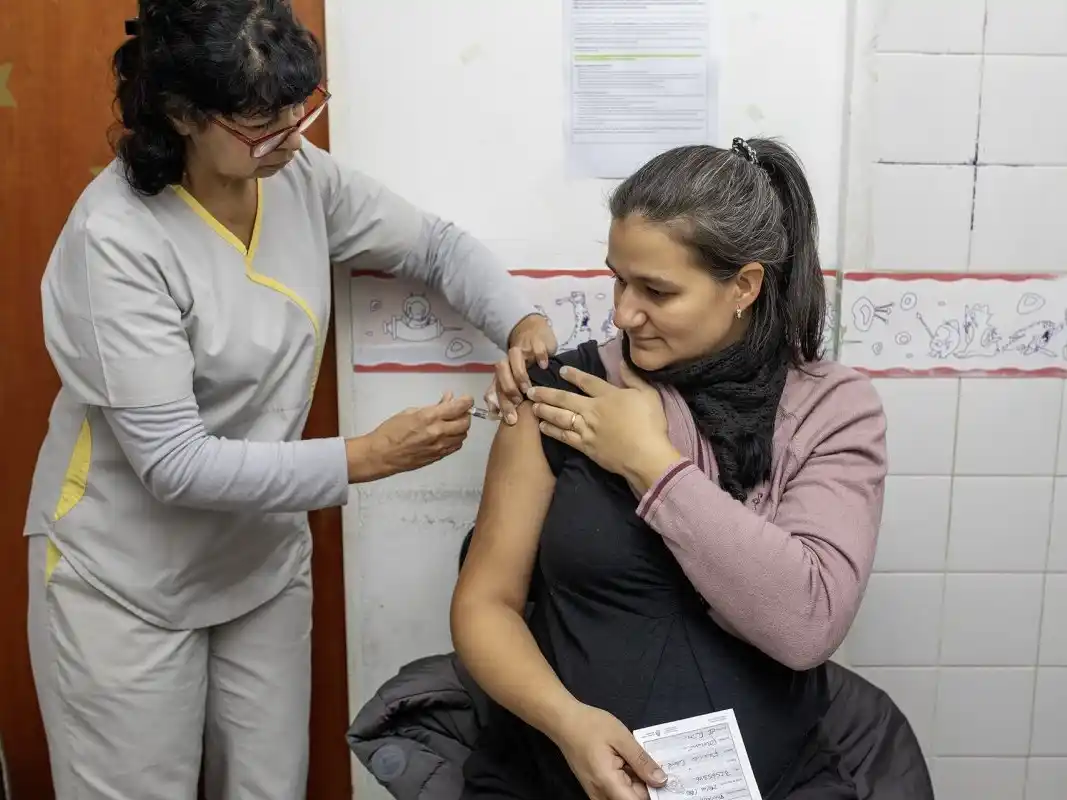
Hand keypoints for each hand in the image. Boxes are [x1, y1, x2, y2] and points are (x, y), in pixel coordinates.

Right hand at [347, 392, 472, 481]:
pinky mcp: (438, 457)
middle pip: (465, 423)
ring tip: (452, 423)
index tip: (467, 399)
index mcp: (429, 417)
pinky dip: (456, 439)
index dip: (467, 401)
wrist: (382, 455)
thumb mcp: (410, 412)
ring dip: (461, 428)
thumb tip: (448, 398)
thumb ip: (433, 406)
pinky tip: (447, 435)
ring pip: (462, 436)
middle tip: (459, 411)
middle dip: (465, 414)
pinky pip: (455, 446)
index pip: (458, 407)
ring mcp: (439, 446)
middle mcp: (438, 432)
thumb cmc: (391, 431)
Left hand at [485, 313, 556, 424]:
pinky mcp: (536, 340)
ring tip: (529, 388)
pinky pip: (536, 347)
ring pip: (514, 357)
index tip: (511, 419)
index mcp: (503, 372)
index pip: (497, 387)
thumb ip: (502, 394)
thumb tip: (493, 412)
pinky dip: (539, 357)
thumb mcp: (514, 378)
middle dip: (508, 388)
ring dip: (519, 374)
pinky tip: (544, 367)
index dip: (502, 404)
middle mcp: (509, 360)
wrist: (532, 331)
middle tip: (518, 401)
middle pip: (500, 371)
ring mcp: (523, 349)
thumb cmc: (526, 362)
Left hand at [528, 363, 680, 492]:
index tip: (561, 370)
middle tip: (531, 390)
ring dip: (545, 410)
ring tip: (532, 406)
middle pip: (564, 399)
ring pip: (560, 417)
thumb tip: (622, 362)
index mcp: (607, 396)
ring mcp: (586, 429)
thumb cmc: (650, 424)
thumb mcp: (648, 395)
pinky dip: (552, 431)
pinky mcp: (585, 446)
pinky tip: (542, 427)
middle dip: (546, 393)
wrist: (645, 455)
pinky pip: (564, 436)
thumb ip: (633, 378)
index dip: (573, 374)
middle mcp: (592, 410)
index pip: (587, 381)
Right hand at [551, 703, 665, 799]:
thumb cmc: (590, 725)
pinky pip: (617, 791)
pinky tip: (632, 763)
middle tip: (658, 766)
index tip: (668, 784)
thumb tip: (662, 781)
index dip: (655, 795)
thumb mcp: (621, 738)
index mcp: (607, 783)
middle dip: (648, 787)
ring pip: (625, 796)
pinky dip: (628, 780)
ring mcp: (596, 792)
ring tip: (644, 761)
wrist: (563, 721)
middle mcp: (600, 794)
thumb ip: (641, 761)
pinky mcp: (596, 787)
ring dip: (639, 783)